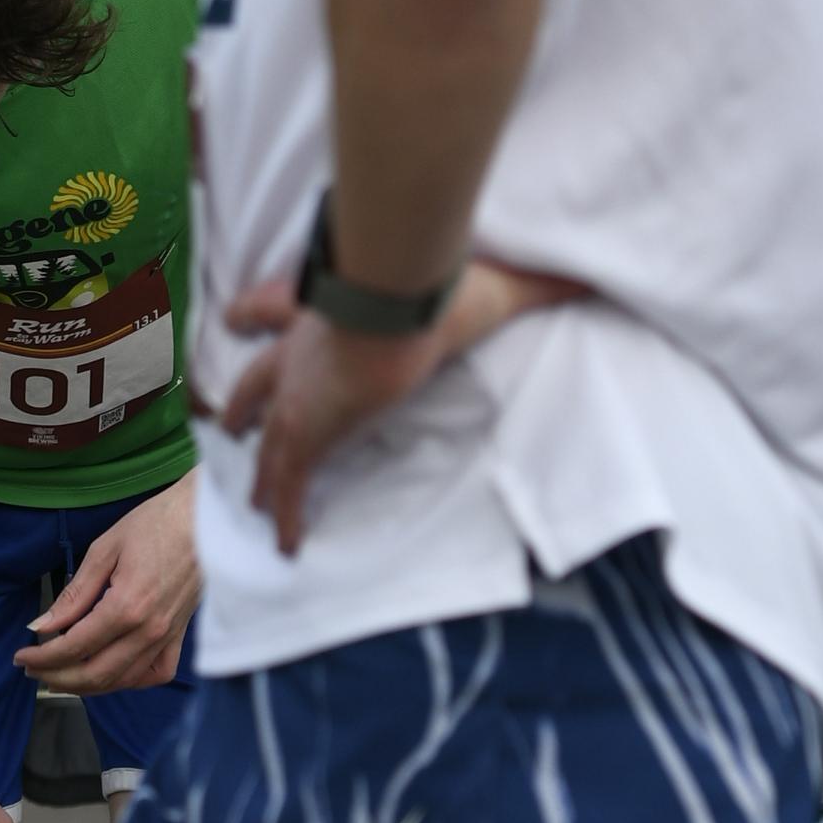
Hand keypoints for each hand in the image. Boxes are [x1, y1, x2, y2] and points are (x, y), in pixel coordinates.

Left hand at [16, 472, 195, 693]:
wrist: (205, 517)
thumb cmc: (157, 523)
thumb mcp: (104, 550)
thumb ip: (74, 594)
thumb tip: (43, 625)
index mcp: (126, 607)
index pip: (74, 647)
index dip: (42, 658)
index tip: (21, 657)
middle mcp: (148, 630)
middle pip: (95, 674)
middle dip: (56, 677)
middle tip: (32, 670)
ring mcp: (167, 636)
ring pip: (122, 680)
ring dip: (87, 685)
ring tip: (60, 675)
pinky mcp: (179, 634)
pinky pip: (156, 673)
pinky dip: (130, 681)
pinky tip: (112, 673)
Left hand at [216, 255, 577, 558]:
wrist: (392, 300)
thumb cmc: (433, 285)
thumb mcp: (488, 281)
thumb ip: (538, 283)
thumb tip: (589, 278)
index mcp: (326, 307)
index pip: (277, 307)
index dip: (256, 312)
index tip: (238, 318)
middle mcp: (298, 347)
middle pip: (258, 379)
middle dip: (246, 404)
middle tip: (233, 423)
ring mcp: (295, 393)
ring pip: (267, 441)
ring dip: (262, 471)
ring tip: (256, 500)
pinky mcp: (303, 431)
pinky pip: (288, 484)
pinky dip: (285, 515)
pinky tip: (286, 544)